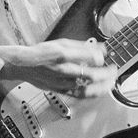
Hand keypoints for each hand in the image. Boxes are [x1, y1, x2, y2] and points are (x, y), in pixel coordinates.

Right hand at [0, 38, 116, 97]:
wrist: (23, 65)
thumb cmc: (40, 53)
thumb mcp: (61, 43)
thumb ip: (81, 46)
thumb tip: (99, 48)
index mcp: (63, 54)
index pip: (89, 57)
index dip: (102, 57)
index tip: (106, 55)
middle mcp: (62, 70)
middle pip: (91, 75)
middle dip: (107, 73)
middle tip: (114, 69)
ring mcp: (61, 82)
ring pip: (87, 88)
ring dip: (102, 86)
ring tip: (111, 82)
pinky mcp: (60, 90)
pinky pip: (80, 95)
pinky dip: (92, 93)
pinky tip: (98, 90)